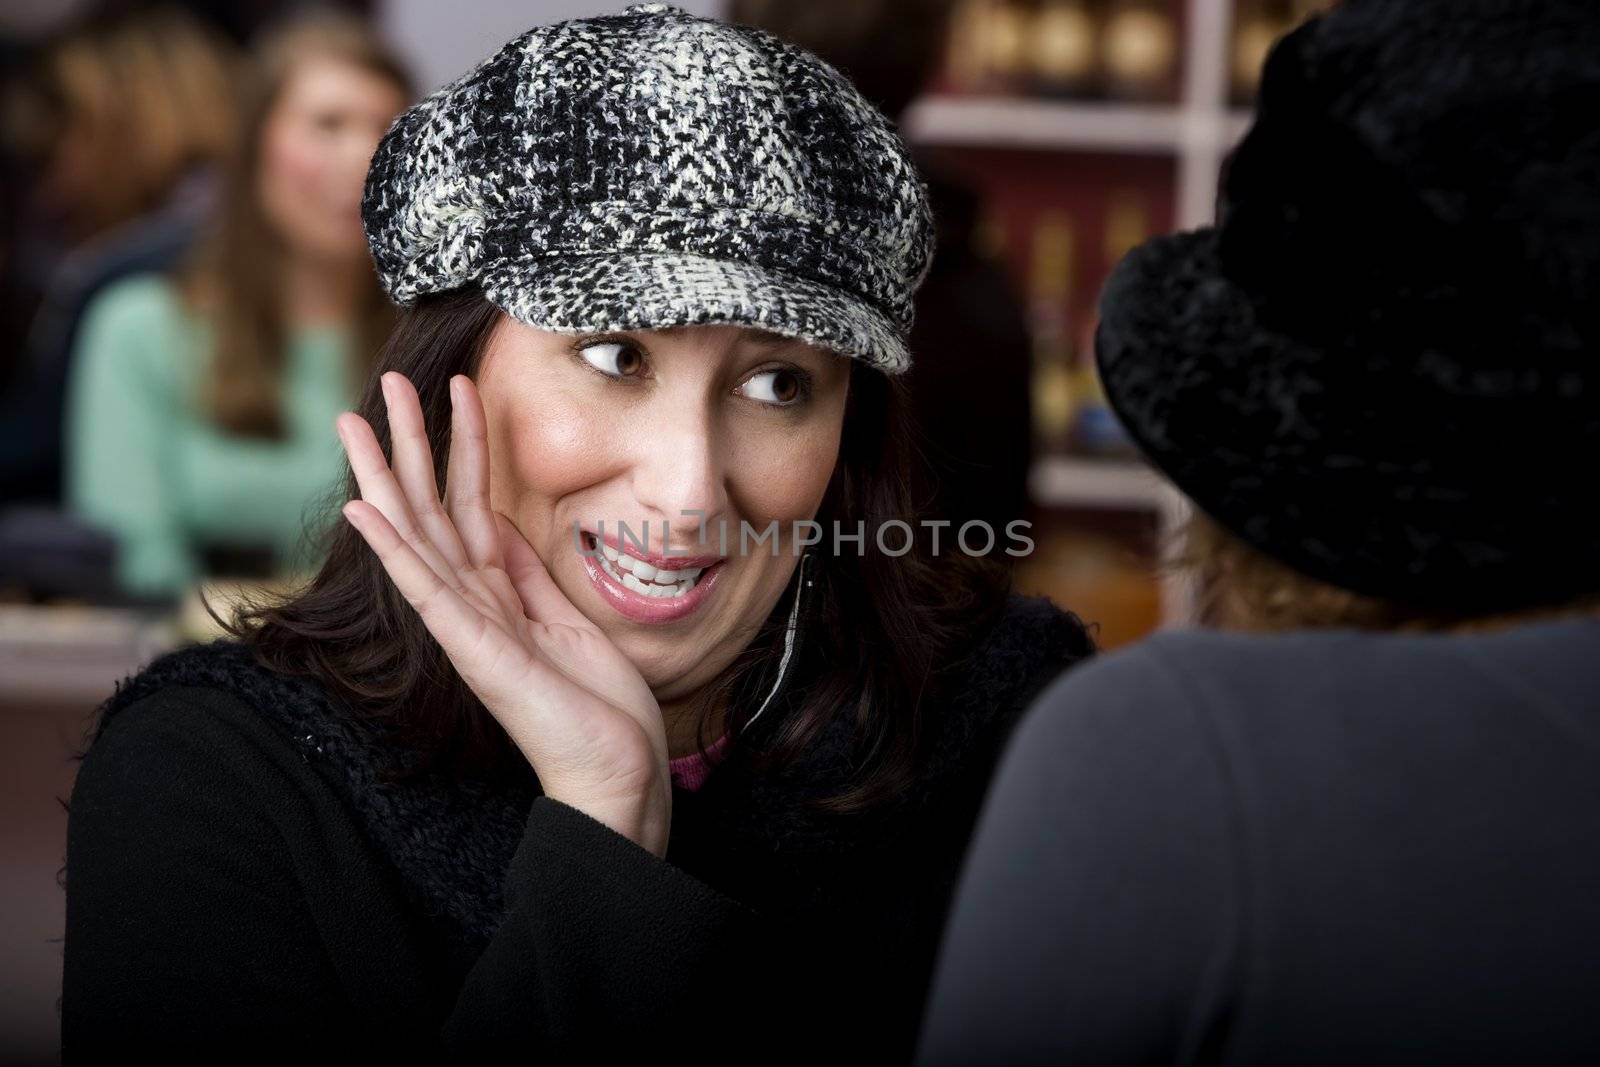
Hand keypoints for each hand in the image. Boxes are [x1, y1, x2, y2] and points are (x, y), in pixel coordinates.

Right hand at [335, 371, 670, 854]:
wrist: (616, 769)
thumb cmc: (595, 706)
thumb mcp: (565, 620)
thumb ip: (528, 575)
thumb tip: (503, 525)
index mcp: (497, 592)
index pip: (469, 504)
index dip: (463, 445)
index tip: (457, 390)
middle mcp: (472, 602)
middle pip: (432, 507)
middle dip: (412, 441)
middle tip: (386, 379)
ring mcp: (467, 625)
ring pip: (418, 534)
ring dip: (386, 476)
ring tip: (354, 422)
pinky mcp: (474, 649)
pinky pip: (429, 590)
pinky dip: (396, 550)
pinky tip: (365, 511)